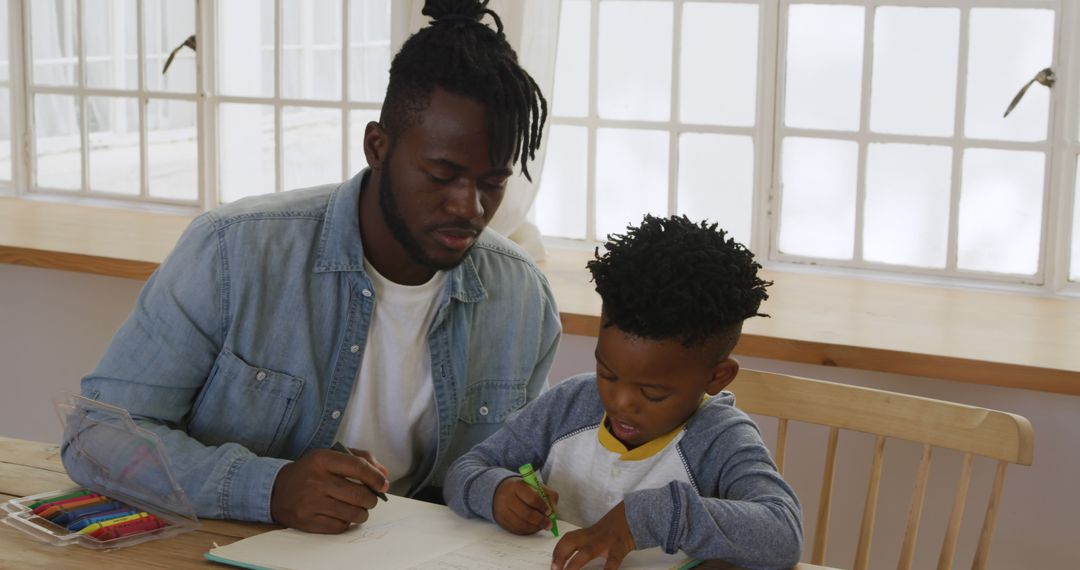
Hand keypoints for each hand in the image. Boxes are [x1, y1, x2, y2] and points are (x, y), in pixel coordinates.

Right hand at [270, 447, 389, 532]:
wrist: (276, 490)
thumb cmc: (311, 471)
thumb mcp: (330, 456)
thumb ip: (360, 459)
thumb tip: (384, 474)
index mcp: (322, 459)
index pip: (358, 468)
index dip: (376, 478)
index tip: (383, 484)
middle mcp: (316, 480)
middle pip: (359, 494)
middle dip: (372, 499)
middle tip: (370, 499)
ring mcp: (311, 502)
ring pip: (353, 513)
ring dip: (362, 513)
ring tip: (358, 508)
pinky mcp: (307, 521)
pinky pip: (340, 526)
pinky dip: (347, 522)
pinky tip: (343, 515)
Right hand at [492, 476, 559, 534]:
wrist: (501, 491)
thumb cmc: (523, 489)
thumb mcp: (537, 485)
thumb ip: (549, 495)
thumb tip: (554, 511)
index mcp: (517, 486)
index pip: (532, 498)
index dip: (542, 507)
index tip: (549, 511)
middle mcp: (507, 498)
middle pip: (526, 514)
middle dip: (540, 521)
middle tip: (549, 524)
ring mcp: (502, 510)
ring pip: (521, 524)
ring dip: (534, 527)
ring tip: (542, 526)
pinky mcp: (501, 520)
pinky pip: (516, 529)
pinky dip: (527, 531)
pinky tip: (533, 527)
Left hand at [551, 502, 635, 569]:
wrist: (635, 515)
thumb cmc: (616, 527)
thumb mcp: (598, 532)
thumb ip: (586, 542)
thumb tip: (572, 555)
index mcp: (587, 534)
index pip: (566, 540)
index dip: (557, 551)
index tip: (552, 563)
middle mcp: (593, 537)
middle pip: (570, 542)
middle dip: (559, 556)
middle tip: (554, 569)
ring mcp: (605, 543)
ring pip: (586, 553)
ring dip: (574, 565)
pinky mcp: (619, 548)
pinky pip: (612, 561)